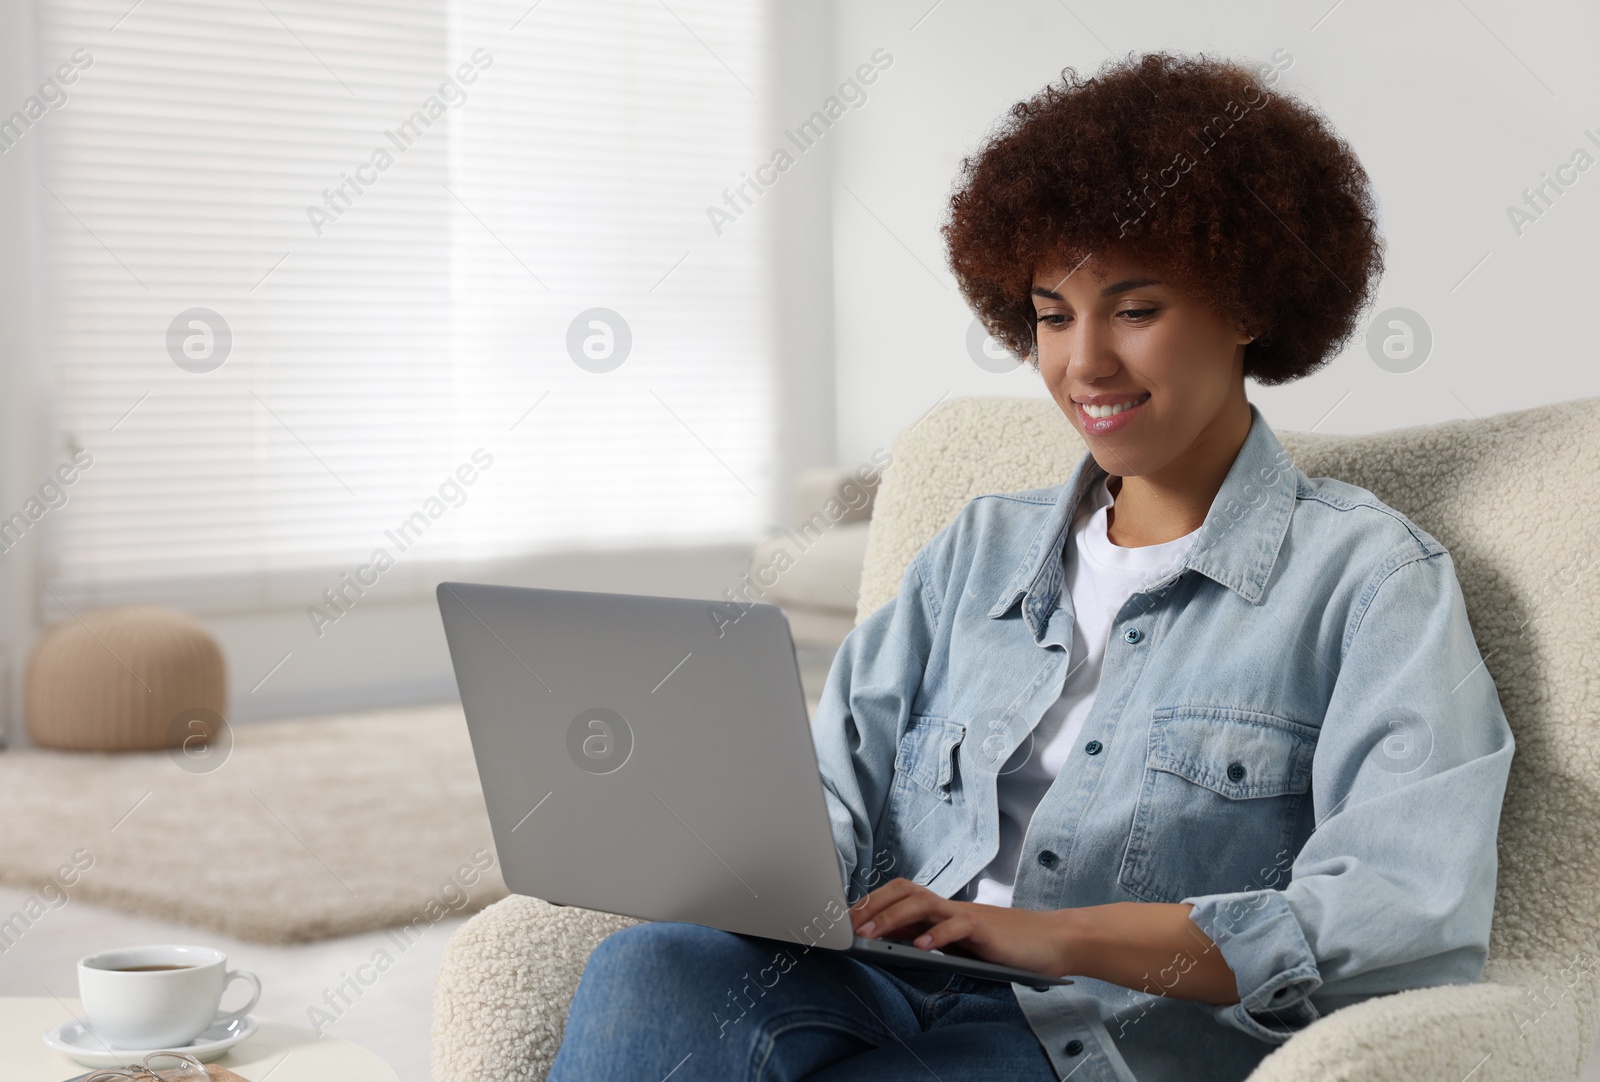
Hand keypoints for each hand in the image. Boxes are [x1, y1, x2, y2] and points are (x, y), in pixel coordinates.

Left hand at [848, 877, 1076, 977]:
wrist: (1050, 942)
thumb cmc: (1002, 946)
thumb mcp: (958, 943)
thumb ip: (926, 937)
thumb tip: (887, 940)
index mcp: (940, 910)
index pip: (897, 895)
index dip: (869, 903)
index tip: (842, 918)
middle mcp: (949, 906)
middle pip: (904, 891)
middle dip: (873, 906)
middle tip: (849, 926)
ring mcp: (966, 914)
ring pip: (923, 904)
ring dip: (893, 918)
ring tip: (871, 935)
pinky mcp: (984, 928)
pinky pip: (957, 926)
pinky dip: (937, 935)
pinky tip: (921, 948)